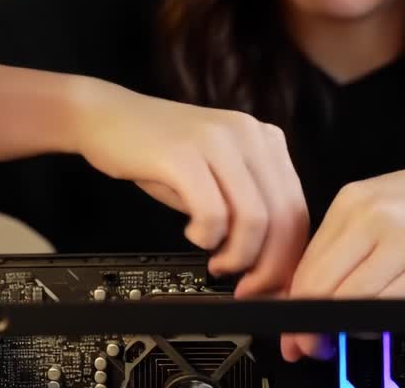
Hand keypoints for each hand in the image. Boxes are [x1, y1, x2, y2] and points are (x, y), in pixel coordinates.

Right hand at [70, 80, 308, 295]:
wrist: (108, 117)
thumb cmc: (159, 153)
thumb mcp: (217, 175)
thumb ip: (247, 208)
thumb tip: (271, 264)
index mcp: (266, 141)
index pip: (297, 208)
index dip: (289, 257)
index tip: (273, 285)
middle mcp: (249, 135)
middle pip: (283, 216)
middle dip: (268, 266)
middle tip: (247, 286)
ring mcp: (217, 141)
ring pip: (254, 218)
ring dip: (238, 256)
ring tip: (217, 262)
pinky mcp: (183, 154)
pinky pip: (213, 212)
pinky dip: (207, 237)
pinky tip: (194, 235)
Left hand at [280, 139, 404, 361]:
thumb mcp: (384, 200)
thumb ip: (349, 238)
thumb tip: (315, 288)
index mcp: (353, 200)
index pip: (306, 262)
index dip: (291, 304)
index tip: (290, 326)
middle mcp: (373, 217)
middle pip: (318, 284)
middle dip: (304, 324)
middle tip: (303, 344)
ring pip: (349, 299)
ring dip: (336, 328)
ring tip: (337, 337)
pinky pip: (389, 307)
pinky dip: (373, 323)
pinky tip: (375, 324)